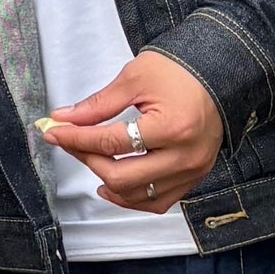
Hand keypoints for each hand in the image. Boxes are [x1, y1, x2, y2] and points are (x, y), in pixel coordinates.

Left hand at [41, 53, 222, 209]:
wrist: (219, 76)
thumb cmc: (181, 71)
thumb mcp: (135, 78)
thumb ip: (98, 104)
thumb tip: (65, 119)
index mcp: (172, 128)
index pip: (111, 142)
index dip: (76, 138)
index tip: (55, 131)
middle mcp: (184, 157)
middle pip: (121, 176)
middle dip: (87, 159)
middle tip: (70, 142)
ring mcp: (192, 171)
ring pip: (136, 196)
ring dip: (106, 181)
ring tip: (89, 159)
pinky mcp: (194, 178)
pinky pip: (157, 202)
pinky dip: (131, 198)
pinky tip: (113, 186)